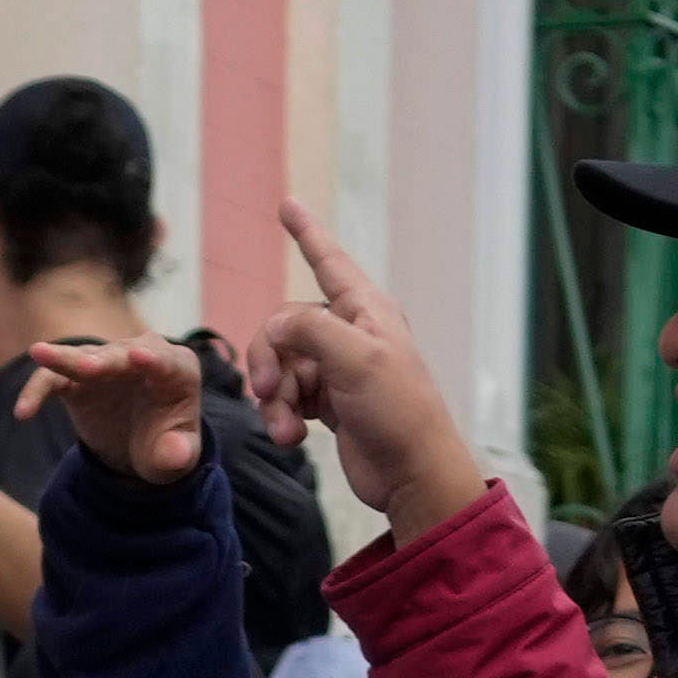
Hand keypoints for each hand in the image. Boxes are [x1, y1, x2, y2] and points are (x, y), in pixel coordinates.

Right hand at [12, 325, 204, 484]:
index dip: (152, 359)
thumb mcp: (176, 457)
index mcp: (176, 370)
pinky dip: (37, 391)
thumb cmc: (164, 447)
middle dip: (103, 361)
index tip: (138, 357)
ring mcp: (107, 364)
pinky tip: (23, 412)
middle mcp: (141, 356)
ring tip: (39, 354)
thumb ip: (178, 454)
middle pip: (119, 355)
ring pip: (82, 357)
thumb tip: (175, 454)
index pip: (165, 361)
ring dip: (62, 358)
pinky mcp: (78, 376)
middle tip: (86, 369)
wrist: (139, 448)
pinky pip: (54, 378)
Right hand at [264, 208, 486, 542]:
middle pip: (285, 327)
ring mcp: (337, 369)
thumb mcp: (356, 359)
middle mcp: (350, 333)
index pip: (329, 261)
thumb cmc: (398, 410)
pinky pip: (287, 395)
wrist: (412, 472)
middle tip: (264, 390)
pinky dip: (282, 414)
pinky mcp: (328, 402)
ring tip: (284, 427)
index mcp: (365, 311)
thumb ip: (310, 330)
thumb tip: (275, 328)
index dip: (306, 233)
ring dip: (273, 396)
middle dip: (268, 358)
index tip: (287, 205)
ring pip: (281, 365)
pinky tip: (292, 436)